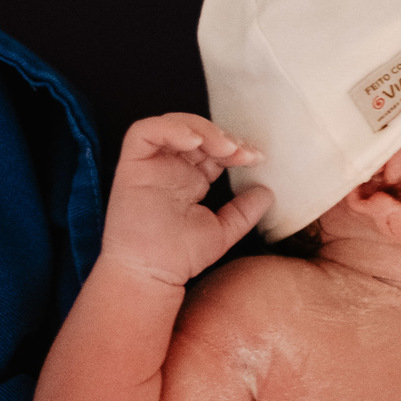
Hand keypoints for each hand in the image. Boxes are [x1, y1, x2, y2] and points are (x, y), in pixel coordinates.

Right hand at [100, 113, 273, 285]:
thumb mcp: (223, 230)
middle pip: (196, 133)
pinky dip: (170, 128)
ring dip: (202, 129)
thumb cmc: (180, 257)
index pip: (213, 151)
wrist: (153, 274)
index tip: (257, 158)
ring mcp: (151, 165)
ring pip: (173, 125)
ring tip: (225, 147)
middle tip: (243, 152)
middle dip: (223, 137)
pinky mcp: (132, 165)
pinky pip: (144, 132)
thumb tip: (268, 191)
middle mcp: (170, 168)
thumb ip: (244, 211)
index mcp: (190, 180)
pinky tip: (194, 141)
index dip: (235, 148)